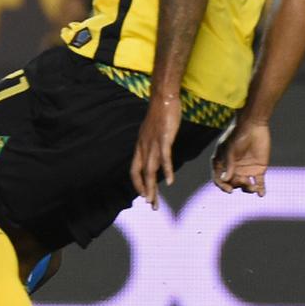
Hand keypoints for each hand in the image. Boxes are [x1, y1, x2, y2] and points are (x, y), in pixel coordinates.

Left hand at [130, 96, 180, 210]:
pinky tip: (170, 182)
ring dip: (152, 187)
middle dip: (146, 192)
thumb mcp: (152, 134)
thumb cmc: (159, 116)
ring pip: (151, 170)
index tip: (144, 195)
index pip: (134, 171)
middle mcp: (144, 148)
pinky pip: (165, 158)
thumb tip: (155, 157)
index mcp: (140, 148)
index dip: (138, 185)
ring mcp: (153, 144)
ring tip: (154, 201)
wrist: (162, 99)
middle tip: (152, 206)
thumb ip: (152, 147)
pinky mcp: (164, 139)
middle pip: (142, 175)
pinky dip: (167, 170)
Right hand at [211, 120, 269, 195]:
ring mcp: (246, 169)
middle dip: (237, 185)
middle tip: (244, 182)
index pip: (219, 179)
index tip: (229, 190)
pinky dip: (260, 189)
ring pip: (245, 185)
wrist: (253, 125)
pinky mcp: (259, 169)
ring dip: (248, 189)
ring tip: (253, 188)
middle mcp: (233, 169)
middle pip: (233, 183)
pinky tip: (261, 194)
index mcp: (222, 164)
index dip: (223, 186)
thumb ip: (229, 165)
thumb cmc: (237, 135)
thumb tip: (226, 179)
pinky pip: (259, 183)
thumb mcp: (230, 150)